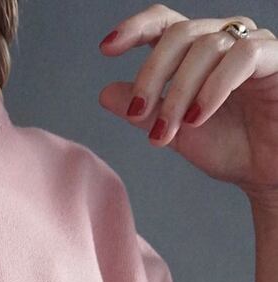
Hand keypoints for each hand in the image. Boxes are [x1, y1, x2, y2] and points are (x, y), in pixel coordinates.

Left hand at [96, 4, 277, 205]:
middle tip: (139, 115)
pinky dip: (212, 89)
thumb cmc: (230, 147)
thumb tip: (106, 93)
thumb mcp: (175, 133)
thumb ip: (144, 112)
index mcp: (197, 53)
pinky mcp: (275, 59)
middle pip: (178, 34)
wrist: (267, 172)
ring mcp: (251, 45)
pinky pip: (241, 58)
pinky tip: (197, 118)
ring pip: (205, 47)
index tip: (106, 49)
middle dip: (152, 76)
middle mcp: (224, 40)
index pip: (164, 24)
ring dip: (178, 93)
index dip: (135, 29)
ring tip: (167, 132)